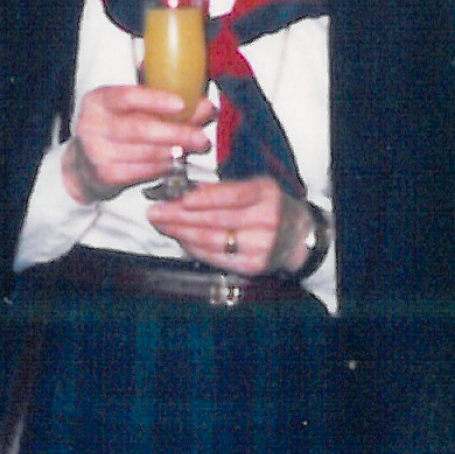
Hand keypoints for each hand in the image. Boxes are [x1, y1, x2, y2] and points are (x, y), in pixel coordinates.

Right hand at [65, 84, 212, 202]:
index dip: (156, 100)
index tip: (182, 104)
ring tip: (192, 150)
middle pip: (140, 128)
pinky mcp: (103, 174)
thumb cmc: (116, 130)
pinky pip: (142, 172)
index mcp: (98, 99)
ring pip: (145, 153)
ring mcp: (95, 151)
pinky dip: (162, 168)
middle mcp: (92, 123)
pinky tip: (174, 164)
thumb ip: (166, 105)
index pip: (128, 96)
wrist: (82, 166)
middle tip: (201, 138)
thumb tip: (205, 105)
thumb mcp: (132, 110)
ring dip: (174, 153)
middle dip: (176, 133)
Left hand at [146, 175, 299, 276]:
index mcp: (266, 194)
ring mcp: (261, 246)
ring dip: (182, 233)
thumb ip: (220, 188)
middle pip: (217, 220)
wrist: (299, 236)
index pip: (233, 195)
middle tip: (155, 212)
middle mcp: (267, 220)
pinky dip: (194, 249)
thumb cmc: (268, 206)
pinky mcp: (254, 266)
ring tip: (162, 225)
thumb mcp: (254, 187)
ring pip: (213, 241)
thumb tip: (182, 188)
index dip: (204, 198)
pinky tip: (181, 240)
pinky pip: (217, 258)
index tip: (178, 198)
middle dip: (181, 216)